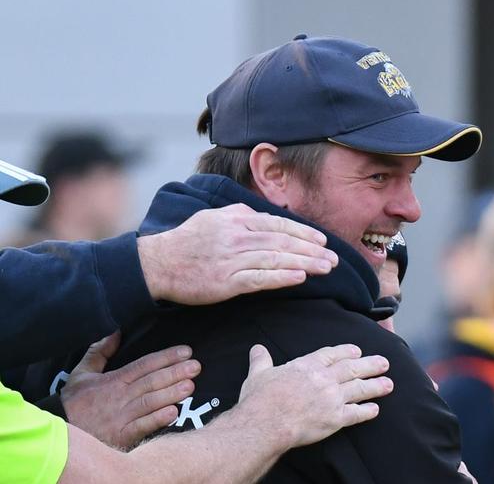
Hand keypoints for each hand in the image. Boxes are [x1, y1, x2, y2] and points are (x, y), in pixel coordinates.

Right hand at [61, 331, 200, 448]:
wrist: (58, 433)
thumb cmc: (73, 402)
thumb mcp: (82, 373)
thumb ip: (99, 352)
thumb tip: (115, 332)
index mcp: (114, 380)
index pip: (145, 364)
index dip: (167, 357)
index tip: (186, 351)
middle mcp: (120, 396)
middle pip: (152, 381)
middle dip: (176, 372)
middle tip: (196, 366)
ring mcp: (121, 417)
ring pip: (150, 402)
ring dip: (172, 393)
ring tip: (191, 386)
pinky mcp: (120, 436)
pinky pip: (142, 426)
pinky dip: (158, 419)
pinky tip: (174, 412)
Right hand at [137, 203, 338, 303]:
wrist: (157, 263)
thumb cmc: (186, 240)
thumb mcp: (213, 217)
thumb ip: (239, 214)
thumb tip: (261, 215)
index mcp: (236, 219)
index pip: (278, 224)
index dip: (303, 233)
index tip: (322, 241)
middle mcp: (237, 236)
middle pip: (283, 241)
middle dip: (312, 250)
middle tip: (334, 259)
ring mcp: (232, 259)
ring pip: (276, 259)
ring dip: (305, 263)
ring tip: (326, 269)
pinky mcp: (226, 281)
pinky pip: (259, 278)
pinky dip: (281, 277)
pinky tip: (299, 277)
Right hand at [237, 344, 392, 450]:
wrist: (266, 423)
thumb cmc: (260, 399)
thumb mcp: (258, 374)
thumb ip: (261, 360)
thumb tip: (257, 349)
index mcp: (307, 366)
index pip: (331, 354)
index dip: (346, 351)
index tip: (356, 350)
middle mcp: (324, 378)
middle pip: (352, 368)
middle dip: (370, 365)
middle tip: (384, 363)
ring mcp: (332, 398)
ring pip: (359, 389)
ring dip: (375, 386)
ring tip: (389, 384)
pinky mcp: (335, 418)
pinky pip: (356, 414)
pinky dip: (367, 411)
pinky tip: (375, 410)